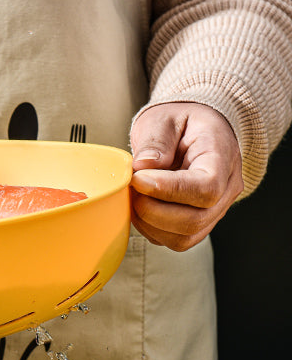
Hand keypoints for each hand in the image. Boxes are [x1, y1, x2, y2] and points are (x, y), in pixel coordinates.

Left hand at [129, 102, 242, 250]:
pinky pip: (172, 241)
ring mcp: (213, 212)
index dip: (168, 190)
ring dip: (149, 223)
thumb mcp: (165, 118)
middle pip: (194, 220)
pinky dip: (150, 229)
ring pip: (183, 238)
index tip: (138, 179)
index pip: (206, 187)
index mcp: (222, 156)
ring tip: (135, 196)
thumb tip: (143, 166)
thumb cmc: (182, 123)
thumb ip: (155, 140)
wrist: (194, 132)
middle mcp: (226, 190)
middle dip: (152, 210)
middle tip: (132, 188)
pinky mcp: (195, 226)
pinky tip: (141, 206)